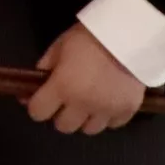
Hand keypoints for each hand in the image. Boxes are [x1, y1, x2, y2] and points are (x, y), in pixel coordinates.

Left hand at [27, 22, 148, 133]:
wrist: (130, 34)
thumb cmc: (90, 37)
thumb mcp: (59, 46)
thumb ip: (45, 68)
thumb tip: (33, 86)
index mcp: (62, 87)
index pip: (38, 113)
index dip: (37, 106)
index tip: (42, 99)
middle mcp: (83, 104)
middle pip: (63, 126)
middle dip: (61, 115)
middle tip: (67, 101)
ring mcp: (107, 110)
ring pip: (89, 130)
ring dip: (85, 118)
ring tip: (90, 102)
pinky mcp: (127, 111)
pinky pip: (112, 125)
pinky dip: (108, 117)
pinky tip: (108, 101)